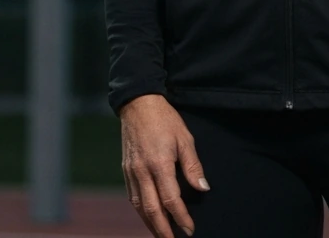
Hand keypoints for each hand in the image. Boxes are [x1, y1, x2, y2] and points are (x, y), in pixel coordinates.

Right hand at [118, 93, 209, 237]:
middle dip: (164, 230)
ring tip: (162, 235)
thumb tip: (203, 188)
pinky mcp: (125, 169)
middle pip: (152, 210)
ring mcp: (131, 171)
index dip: (181, 217)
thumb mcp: (185, 139)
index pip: (171, 200)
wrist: (138, 104)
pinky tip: (148, 217)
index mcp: (159, 164)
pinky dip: (141, 211)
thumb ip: (193, 166)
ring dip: (151, 224)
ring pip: (139, 207)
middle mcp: (142, 171)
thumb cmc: (165, 119)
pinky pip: (132, 197)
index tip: (190, 229)